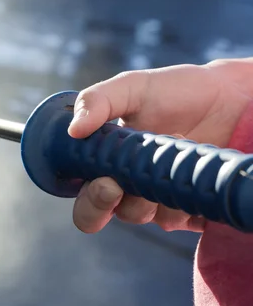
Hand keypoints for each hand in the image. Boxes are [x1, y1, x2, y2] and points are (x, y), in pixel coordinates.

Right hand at [68, 59, 252, 233]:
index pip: (83, 197)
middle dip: (104, 204)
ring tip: (173, 146)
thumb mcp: (133, 86)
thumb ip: (98, 100)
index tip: (103, 180)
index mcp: (106, 162)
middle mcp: (127, 185)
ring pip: (138, 216)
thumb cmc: (178, 91)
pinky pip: (176, 219)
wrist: (232, 99)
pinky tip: (191, 166)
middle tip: (118, 183)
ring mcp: (157, 199)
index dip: (87, 199)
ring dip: (150, 191)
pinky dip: (181, 196)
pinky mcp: (189, 209)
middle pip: (101, 216)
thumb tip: (73, 130)